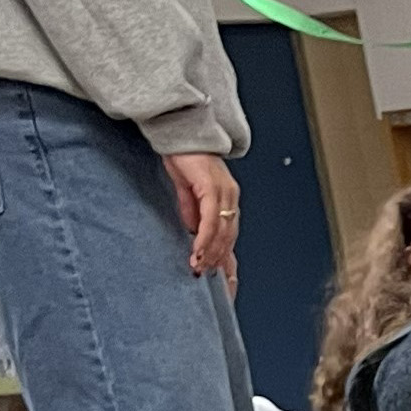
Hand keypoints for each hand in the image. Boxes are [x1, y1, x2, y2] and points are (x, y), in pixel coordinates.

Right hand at [165, 152, 241, 285]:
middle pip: (230, 237)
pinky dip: (205, 237)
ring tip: (200, 269)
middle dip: (220, 261)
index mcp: (227, 199)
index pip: (230, 234)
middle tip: (209, 279)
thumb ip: (191, 209)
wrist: (179, 130)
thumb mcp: (186, 189)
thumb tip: (192, 230)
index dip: (226, 258)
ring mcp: (224, 192)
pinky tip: (198, 251)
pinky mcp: (211, 187)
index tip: (222, 281)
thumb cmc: (183, 156)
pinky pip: (211, 219)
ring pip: (222, 231)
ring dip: (211, 253)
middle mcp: (230, 197)